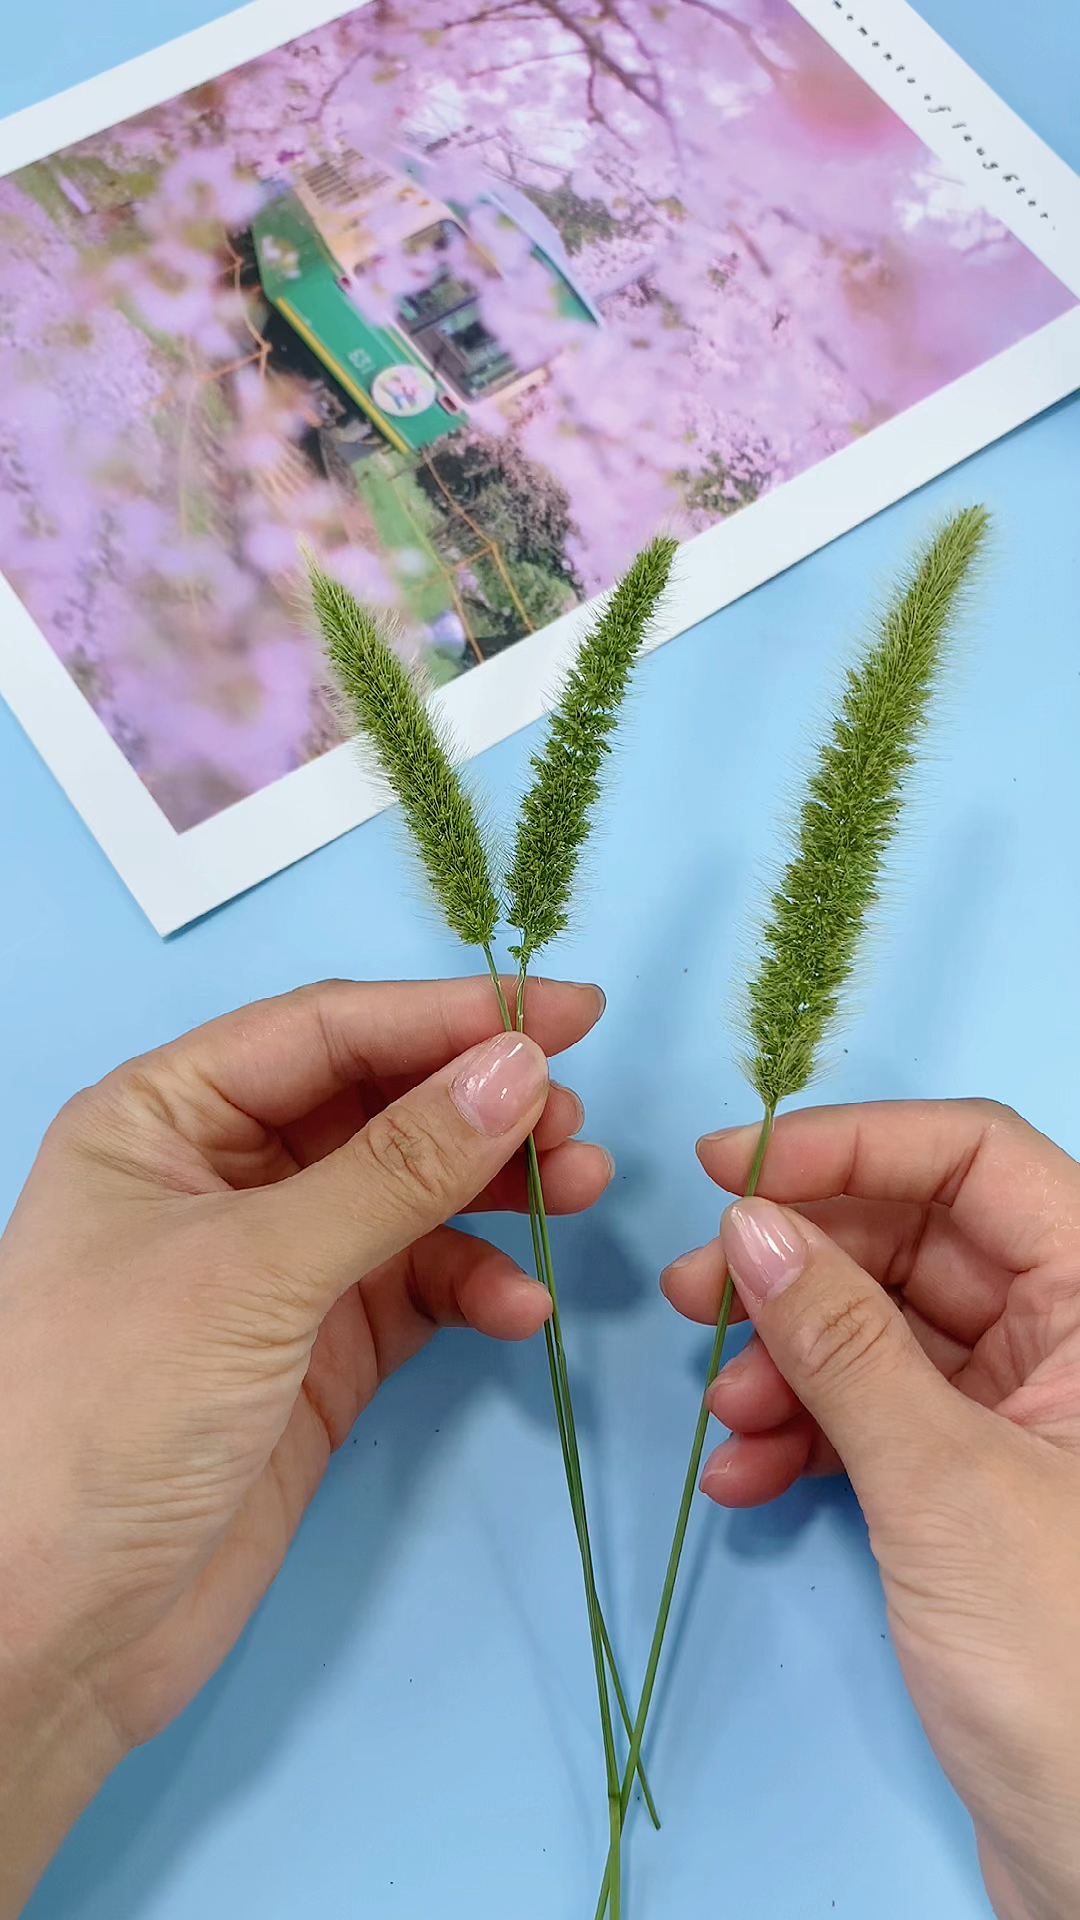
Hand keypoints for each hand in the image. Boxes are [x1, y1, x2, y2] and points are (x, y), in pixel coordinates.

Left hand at [0, 975, 608, 1916]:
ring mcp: (274, 1267)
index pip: (327, 1031)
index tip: (571, 1011)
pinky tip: (519, 1309)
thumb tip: (519, 1065)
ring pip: (410, 1195)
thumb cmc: (108, 1411)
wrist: (48, 1633)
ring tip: (582, 1190)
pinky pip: (418, 1287)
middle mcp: (221, 1174)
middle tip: (579, 1119)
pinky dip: (474, 1288)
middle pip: (378, 1105)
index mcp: (166, 1115)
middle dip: (480, 1106)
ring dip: (495, 1192)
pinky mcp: (318, 1352)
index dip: (449, 1014)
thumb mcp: (253, 1270)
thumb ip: (396, 1167)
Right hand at [662, 1100, 1079, 1919]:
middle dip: (796, 1264)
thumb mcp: (940, 1480)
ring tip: (721, 1417)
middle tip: (687, 1293)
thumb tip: (749, 1221)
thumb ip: (839, 1339)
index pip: (979, 1158)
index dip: (853, 1145)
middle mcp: (1073, 1340)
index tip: (726, 1165)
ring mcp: (1027, 1415)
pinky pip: (877, 1417)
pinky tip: (745, 1479)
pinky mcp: (979, 1488)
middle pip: (917, 1241)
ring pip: (883, 1332)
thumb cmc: (1069, 1663)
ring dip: (786, 1361)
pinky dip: (804, 1435)